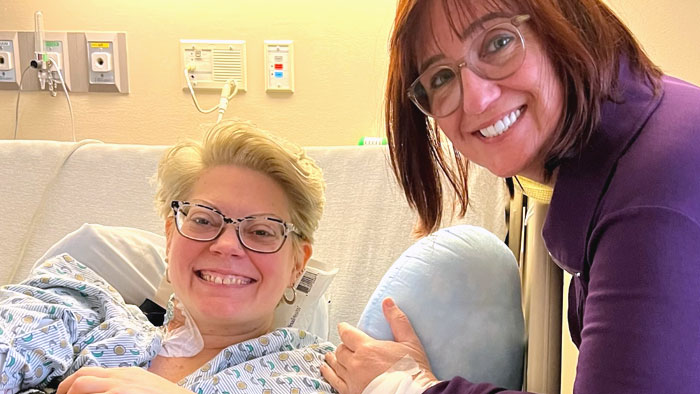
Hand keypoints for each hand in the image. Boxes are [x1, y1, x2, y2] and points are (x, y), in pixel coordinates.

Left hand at [57, 366, 191, 393]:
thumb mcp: (144, 385)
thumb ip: (124, 385)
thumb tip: (104, 389)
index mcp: (126, 374)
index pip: (88, 373)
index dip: (69, 384)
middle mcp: (121, 378)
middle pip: (81, 379)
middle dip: (65, 391)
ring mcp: (121, 389)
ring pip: (82, 386)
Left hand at [321, 298, 438, 393]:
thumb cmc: (413, 371)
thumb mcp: (409, 341)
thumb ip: (397, 321)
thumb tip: (388, 303)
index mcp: (368, 348)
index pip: (347, 334)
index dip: (344, 329)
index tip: (343, 327)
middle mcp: (356, 364)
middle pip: (341, 350)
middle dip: (342, 346)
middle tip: (344, 345)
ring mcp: (352, 380)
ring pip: (336, 366)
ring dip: (333, 360)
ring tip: (330, 357)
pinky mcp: (352, 393)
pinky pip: (334, 382)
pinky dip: (329, 375)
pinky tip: (326, 372)